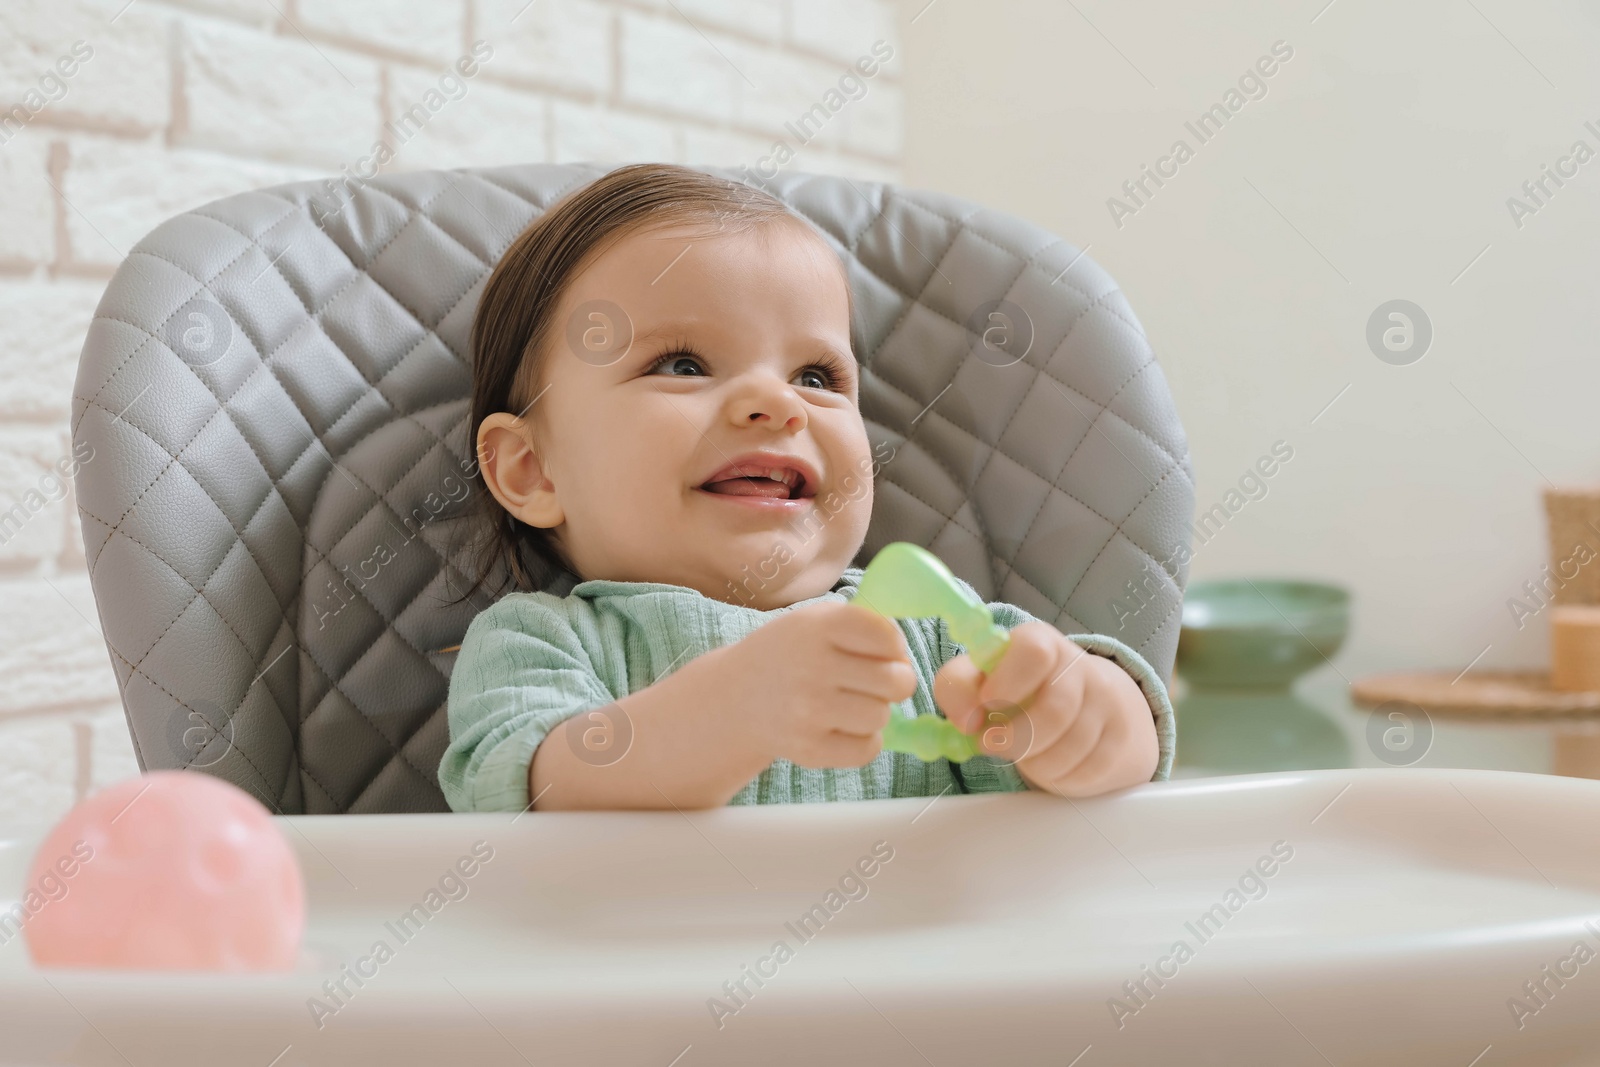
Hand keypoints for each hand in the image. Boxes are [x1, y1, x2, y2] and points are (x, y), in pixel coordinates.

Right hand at [714, 602, 917, 768]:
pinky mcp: (808, 749)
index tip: (883, 652)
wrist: (736, 698)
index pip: (888, 637)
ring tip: (851, 704)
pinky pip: (867, 749)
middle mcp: (813, 666)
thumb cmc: (789, 654)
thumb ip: (864, 626)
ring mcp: (809, 710)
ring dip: (875, 712)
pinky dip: (864, 741)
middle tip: (879, 683)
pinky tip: (843, 727)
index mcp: (818, 626)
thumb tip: (906, 658)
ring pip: (881, 716)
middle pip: (895, 682)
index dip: (895, 647)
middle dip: (896, 682)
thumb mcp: (815, 621)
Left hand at [933, 622, 1157, 795]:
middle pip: (1055, 710)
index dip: (1007, 683)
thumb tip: (964, 721)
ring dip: (1035, 762)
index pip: (1033, 651)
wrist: (1081, 707)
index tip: (987, 705)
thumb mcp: (980, 679)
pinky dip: (1059, 777)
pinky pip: (1088, 769)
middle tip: (991, 746)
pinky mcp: (1121, 738)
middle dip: (1015, 739)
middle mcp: (1078, 666)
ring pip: (1071, 746)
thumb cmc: (1017, 692)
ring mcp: (1106, 702)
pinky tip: (1049, 764)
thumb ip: (957, 688)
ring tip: (1021, 755)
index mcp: (1039, 642)